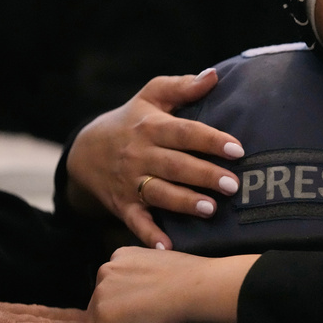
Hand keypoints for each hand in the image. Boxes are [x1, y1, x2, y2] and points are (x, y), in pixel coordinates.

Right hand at [65, 70, 245, 249]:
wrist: (85, 151)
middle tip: (232, 185)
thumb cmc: (131, 120)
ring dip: (183, 202)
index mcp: (151, 127)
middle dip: (204, 175)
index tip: (237, 149)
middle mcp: (140, 155)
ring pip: (159, 193)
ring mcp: (130, 181)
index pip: (184, 133)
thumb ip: (182, 87)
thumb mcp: (150, 97)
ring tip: (210, 209)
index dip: (210, 140)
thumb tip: (214, 75)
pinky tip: (167, 247)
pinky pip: (136, 222)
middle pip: (175, 165)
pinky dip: (149, 236)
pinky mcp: (123, 205)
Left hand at [86, 246, 257, 322]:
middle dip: (119, 322)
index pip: (110, 291)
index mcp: (119, 256)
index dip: (128, 307)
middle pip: (100, 310)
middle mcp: (104, 272)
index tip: (150, 309)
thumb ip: (142, 278)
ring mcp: (100, 298)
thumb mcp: (160, 265)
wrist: (200, 289)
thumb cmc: (194, 281)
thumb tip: (141, 297)